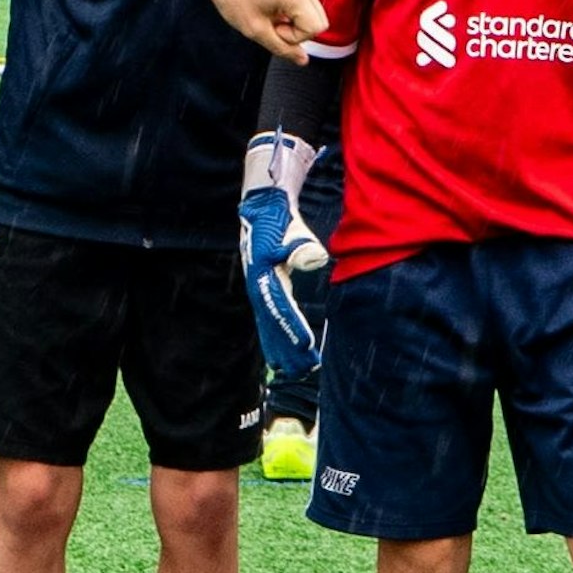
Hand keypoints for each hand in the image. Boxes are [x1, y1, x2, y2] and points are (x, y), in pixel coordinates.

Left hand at [209, 0, 326, 66]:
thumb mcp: (255, 29)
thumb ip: (282, 48)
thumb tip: (302, 60)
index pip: (315, 28)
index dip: (294, 37)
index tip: (274, 28)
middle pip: (320, 21)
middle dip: (298, 31)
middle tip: (274, 24)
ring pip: (314, 13)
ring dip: (296, 21)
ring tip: (272, 15)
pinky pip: (306, 3)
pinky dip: (293, 11)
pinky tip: (274, 8)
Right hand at [239, 132, 328, 374]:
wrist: (261, 202)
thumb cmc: (277, 214)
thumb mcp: (288, 225)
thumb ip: (300, 244)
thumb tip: (314, 259)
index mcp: (263, 272)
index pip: (279, 306)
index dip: (292, 328)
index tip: (306, 347)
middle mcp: (259, 283)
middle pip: (272, 320)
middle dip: (287, 346)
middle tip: (304, 370)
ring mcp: (260, 285)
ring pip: (270, 321)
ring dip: (282, 345)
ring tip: (296, 369)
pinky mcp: (265, 285)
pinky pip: (271, 315)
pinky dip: (278, 334)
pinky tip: (285, 350)